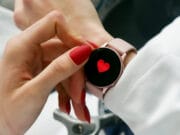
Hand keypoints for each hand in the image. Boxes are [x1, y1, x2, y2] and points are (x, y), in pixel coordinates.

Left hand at [14, 0, 111, 118]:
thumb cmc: (4, 114)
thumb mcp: (34, 92)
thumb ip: (59, 70)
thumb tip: (81, 53)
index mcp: (22, 47)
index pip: (54, 24)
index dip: (73, 36)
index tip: (85, 53)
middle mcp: (29, 50)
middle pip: (65, 50)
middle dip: (77, 73)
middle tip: (80, 93)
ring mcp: (36, 60)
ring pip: (66, 64)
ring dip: (75, 86)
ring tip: (76, 105)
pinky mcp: (42, 70)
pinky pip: (62, 73)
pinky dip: (69, 89)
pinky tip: (69, 103)